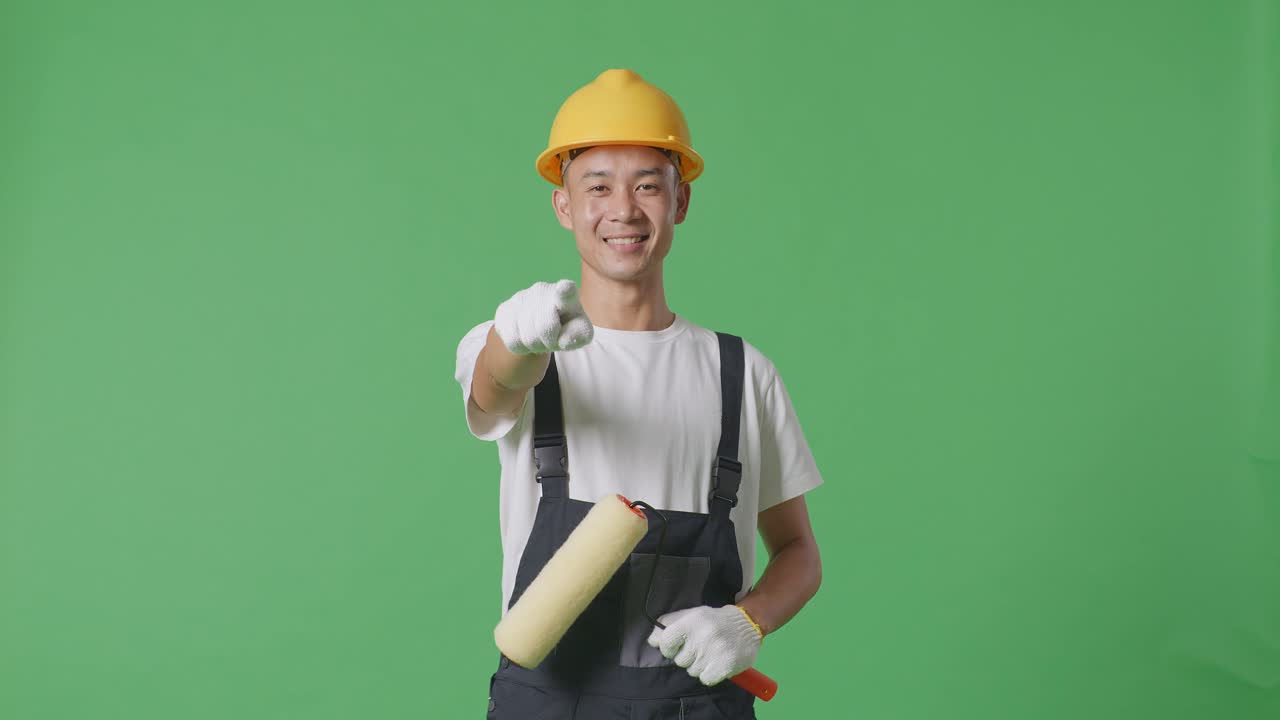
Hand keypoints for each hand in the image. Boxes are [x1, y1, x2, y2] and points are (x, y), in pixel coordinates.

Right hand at [493, 279, 593, 354]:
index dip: (564, 291)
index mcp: (567, 295)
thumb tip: (564, 341)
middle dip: (549, 342)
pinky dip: (521, 347)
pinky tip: (526, 337)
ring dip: (535, 346)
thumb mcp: (580, 334)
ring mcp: (521, 297)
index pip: (566, 292)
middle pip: (544, 329)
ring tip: (540, 338)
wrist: (542, 324)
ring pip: (527, 337)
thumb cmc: (566, 327)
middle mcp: (542, 290)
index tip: (564, 288)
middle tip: (552, 339)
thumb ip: (578, 337)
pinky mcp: (505, 308)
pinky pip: (512, 340)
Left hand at [646, 604, 762, 686]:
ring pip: (692, 671)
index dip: (668, 648)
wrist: (746, 624)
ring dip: (699, 665)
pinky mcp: (724, 666)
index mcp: (690, 622)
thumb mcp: (691, 614)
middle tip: (700, 646)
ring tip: (710, 652)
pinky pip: (705, 679)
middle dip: (687, 656)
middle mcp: (701, 637)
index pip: (665, 643)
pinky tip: (716, 662)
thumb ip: (669, 624)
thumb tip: (652, 641)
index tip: (676, 646)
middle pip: (679, 660)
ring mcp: (713, 652)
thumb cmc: (713, 620)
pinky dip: (709, 674)